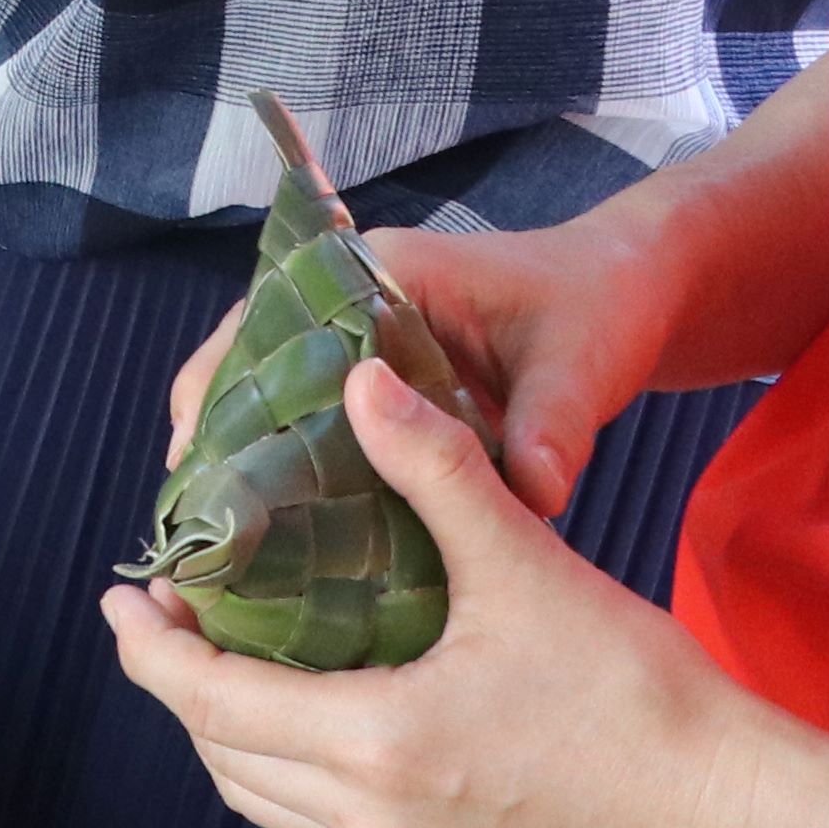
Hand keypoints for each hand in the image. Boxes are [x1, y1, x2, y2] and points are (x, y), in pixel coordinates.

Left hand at [106, 355, 828, 827]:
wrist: (729, 805)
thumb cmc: (637, 692)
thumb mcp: (528, 564)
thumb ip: (439, 470)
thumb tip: (361, 383)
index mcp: (377, 745)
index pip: (212, 702)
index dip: (150, 647)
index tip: (123, 593)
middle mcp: (372, 812)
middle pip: (223, 754)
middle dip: (177, 680)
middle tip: (166, 605)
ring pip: (264, 795)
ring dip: (225, 727)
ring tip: (219, 646)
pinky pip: (315, 813)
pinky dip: (280, 759)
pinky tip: (305, 694)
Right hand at [165, 198, 695, 522]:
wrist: (631, 294)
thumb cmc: (602, 307)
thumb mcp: (582, 362)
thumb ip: (553, 424)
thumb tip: (531, 495)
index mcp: (382, 274)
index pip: (269, 322)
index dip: (221, 390)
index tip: (196, 464)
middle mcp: (357, 309)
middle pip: (254, 373)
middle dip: (220, 446)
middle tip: (201, 530)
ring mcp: (369, 357)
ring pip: (282, 411)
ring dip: (255, 472)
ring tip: (226, 552)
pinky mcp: (392, 400)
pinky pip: (329, 439)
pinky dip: (308, 486)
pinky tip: (295, 552)